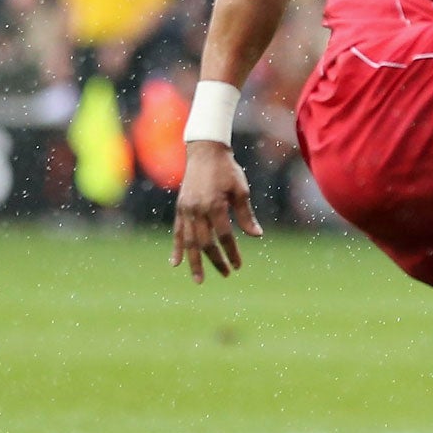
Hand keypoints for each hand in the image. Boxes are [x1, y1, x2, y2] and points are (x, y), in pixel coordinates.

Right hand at [171, 140, 263, 283]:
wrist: (205, 153)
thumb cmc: (227, 171)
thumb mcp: (241, 191)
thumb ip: (246, 215)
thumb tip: (256, 236)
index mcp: (214, 206)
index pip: (224, 237)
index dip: (231, 252)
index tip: (238, 266)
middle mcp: (197, 210)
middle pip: (205, 243)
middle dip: (215, 261)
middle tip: (226, 274)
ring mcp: (185, 211)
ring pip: (188, 242)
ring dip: (194, 262)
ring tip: (199, 279)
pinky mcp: (180, 209)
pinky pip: (177, 233)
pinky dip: (177, 248)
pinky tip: (176, 263)